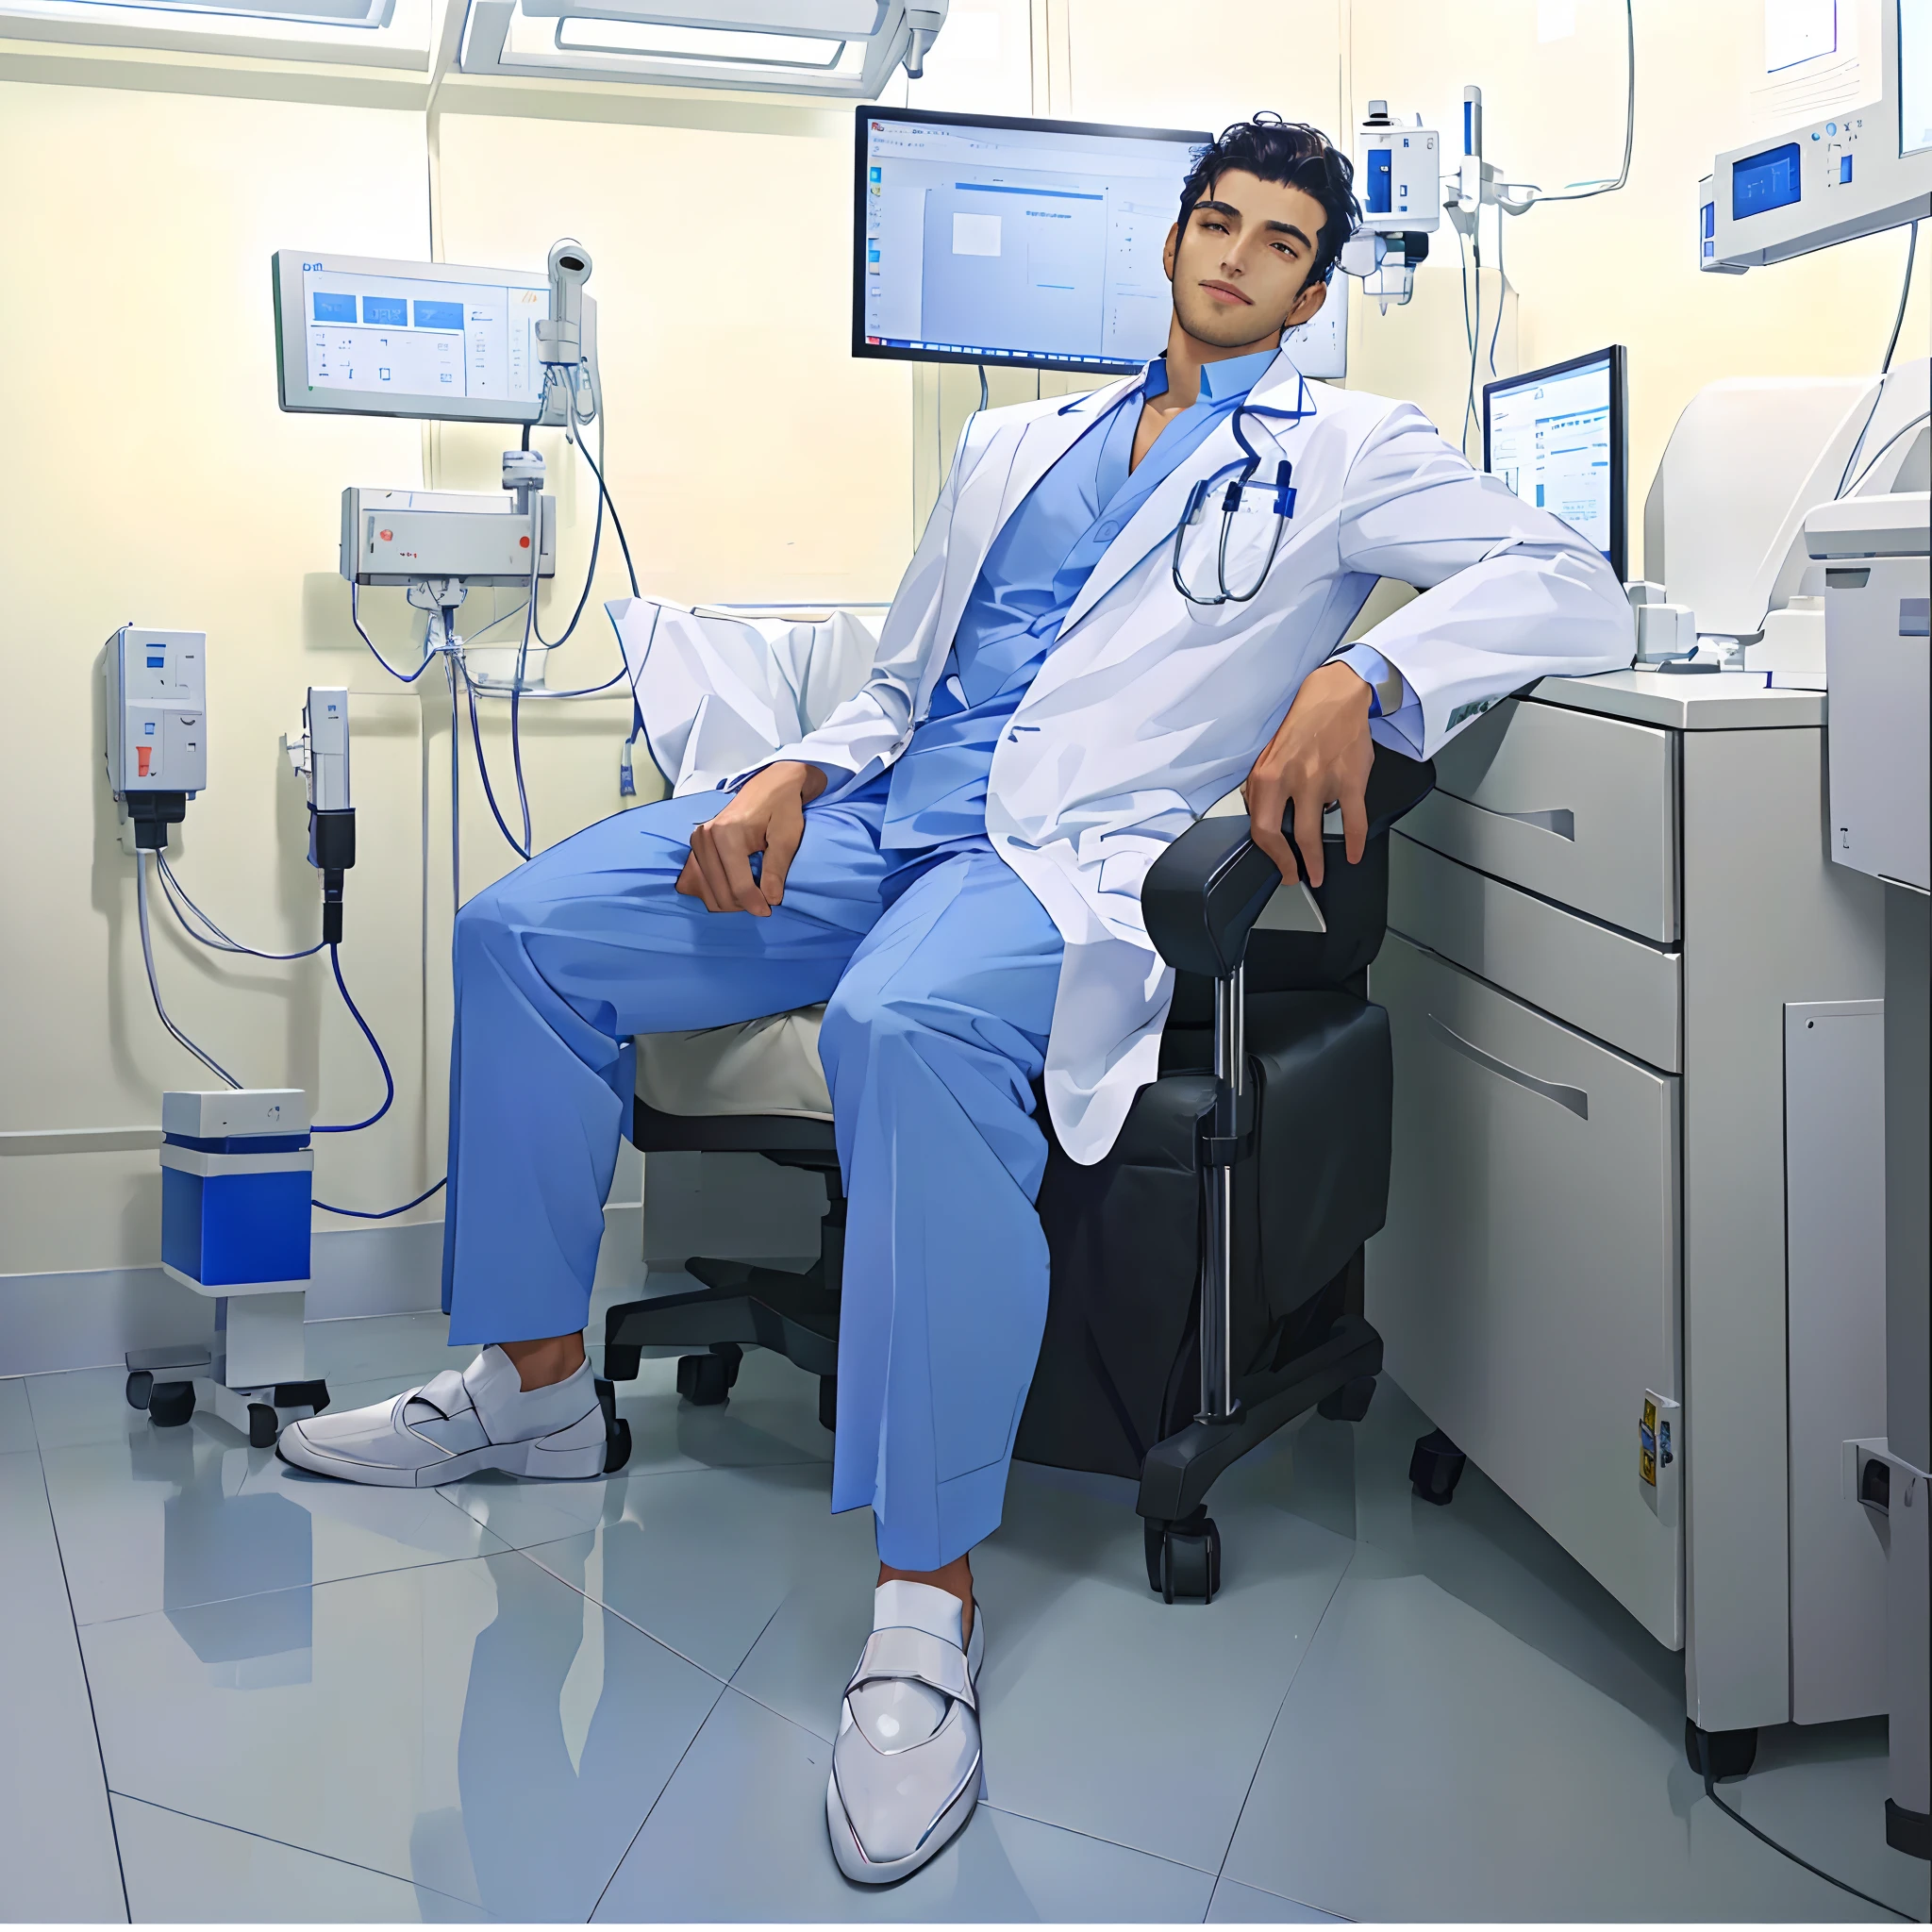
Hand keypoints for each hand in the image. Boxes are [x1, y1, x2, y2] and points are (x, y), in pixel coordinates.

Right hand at [676, 761, 826, 915]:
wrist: (771, 785)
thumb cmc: (783, 808)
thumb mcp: (787, 837)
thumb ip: (776, 870)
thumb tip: (770, 900)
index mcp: (726, 834)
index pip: (737, 886)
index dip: (755, 904)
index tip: (770, 910)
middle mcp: (705, 837)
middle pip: (719, 892)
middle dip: (743, 904)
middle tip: (764, 903)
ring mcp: (697, 840)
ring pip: (707, 891)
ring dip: (729, 901)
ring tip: (752, 895)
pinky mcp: (696, 844)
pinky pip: (698, 880)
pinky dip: (715, 891)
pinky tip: (734, 889)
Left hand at [1243, 661, 1374, 889]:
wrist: (1335, 698)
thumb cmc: (1301, 726)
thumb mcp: (1267, 755)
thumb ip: (1261, 787)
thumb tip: (1256, 816)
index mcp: (1268, 776)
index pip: (1261, 828)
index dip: (1270, 854)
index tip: (1277, 866)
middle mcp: (1293, 780)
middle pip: (1287, 836)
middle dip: (1292, 864)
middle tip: (1298, 877)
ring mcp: (1322, 781)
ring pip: (1317, 832)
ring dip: (1319, 860)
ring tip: (1320, 874)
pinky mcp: (1350, 780)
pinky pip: (1354, 819)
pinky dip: (1355, 841)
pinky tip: (1353, 854)